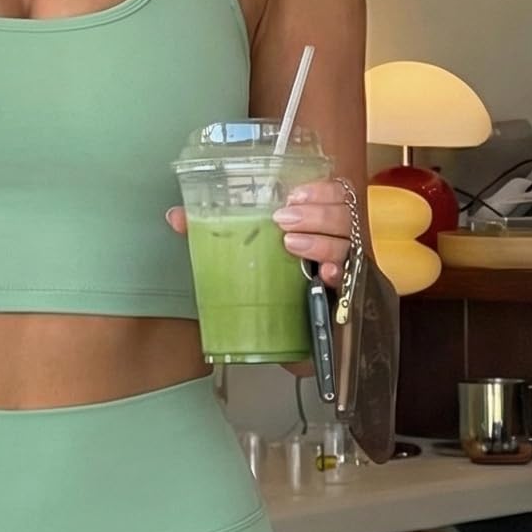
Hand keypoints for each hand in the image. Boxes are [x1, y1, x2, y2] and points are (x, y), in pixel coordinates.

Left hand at [165, 177, 357, 288]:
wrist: (286, 342)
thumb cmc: (267, 290)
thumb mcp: (240, 258)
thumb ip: (213, 233)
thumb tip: (177, 216)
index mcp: (315, 224)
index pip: (333, 193)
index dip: (319, 188)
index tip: (292, 194)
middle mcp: (335, 243)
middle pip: (343, 214)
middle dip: (315, 212)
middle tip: (283, 220)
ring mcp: (345, 270)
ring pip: (348, 243)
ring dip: (321, 240)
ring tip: (292, 245)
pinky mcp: (347, 300)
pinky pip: (355, 281)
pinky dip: (340, 273)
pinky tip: (326, 274)